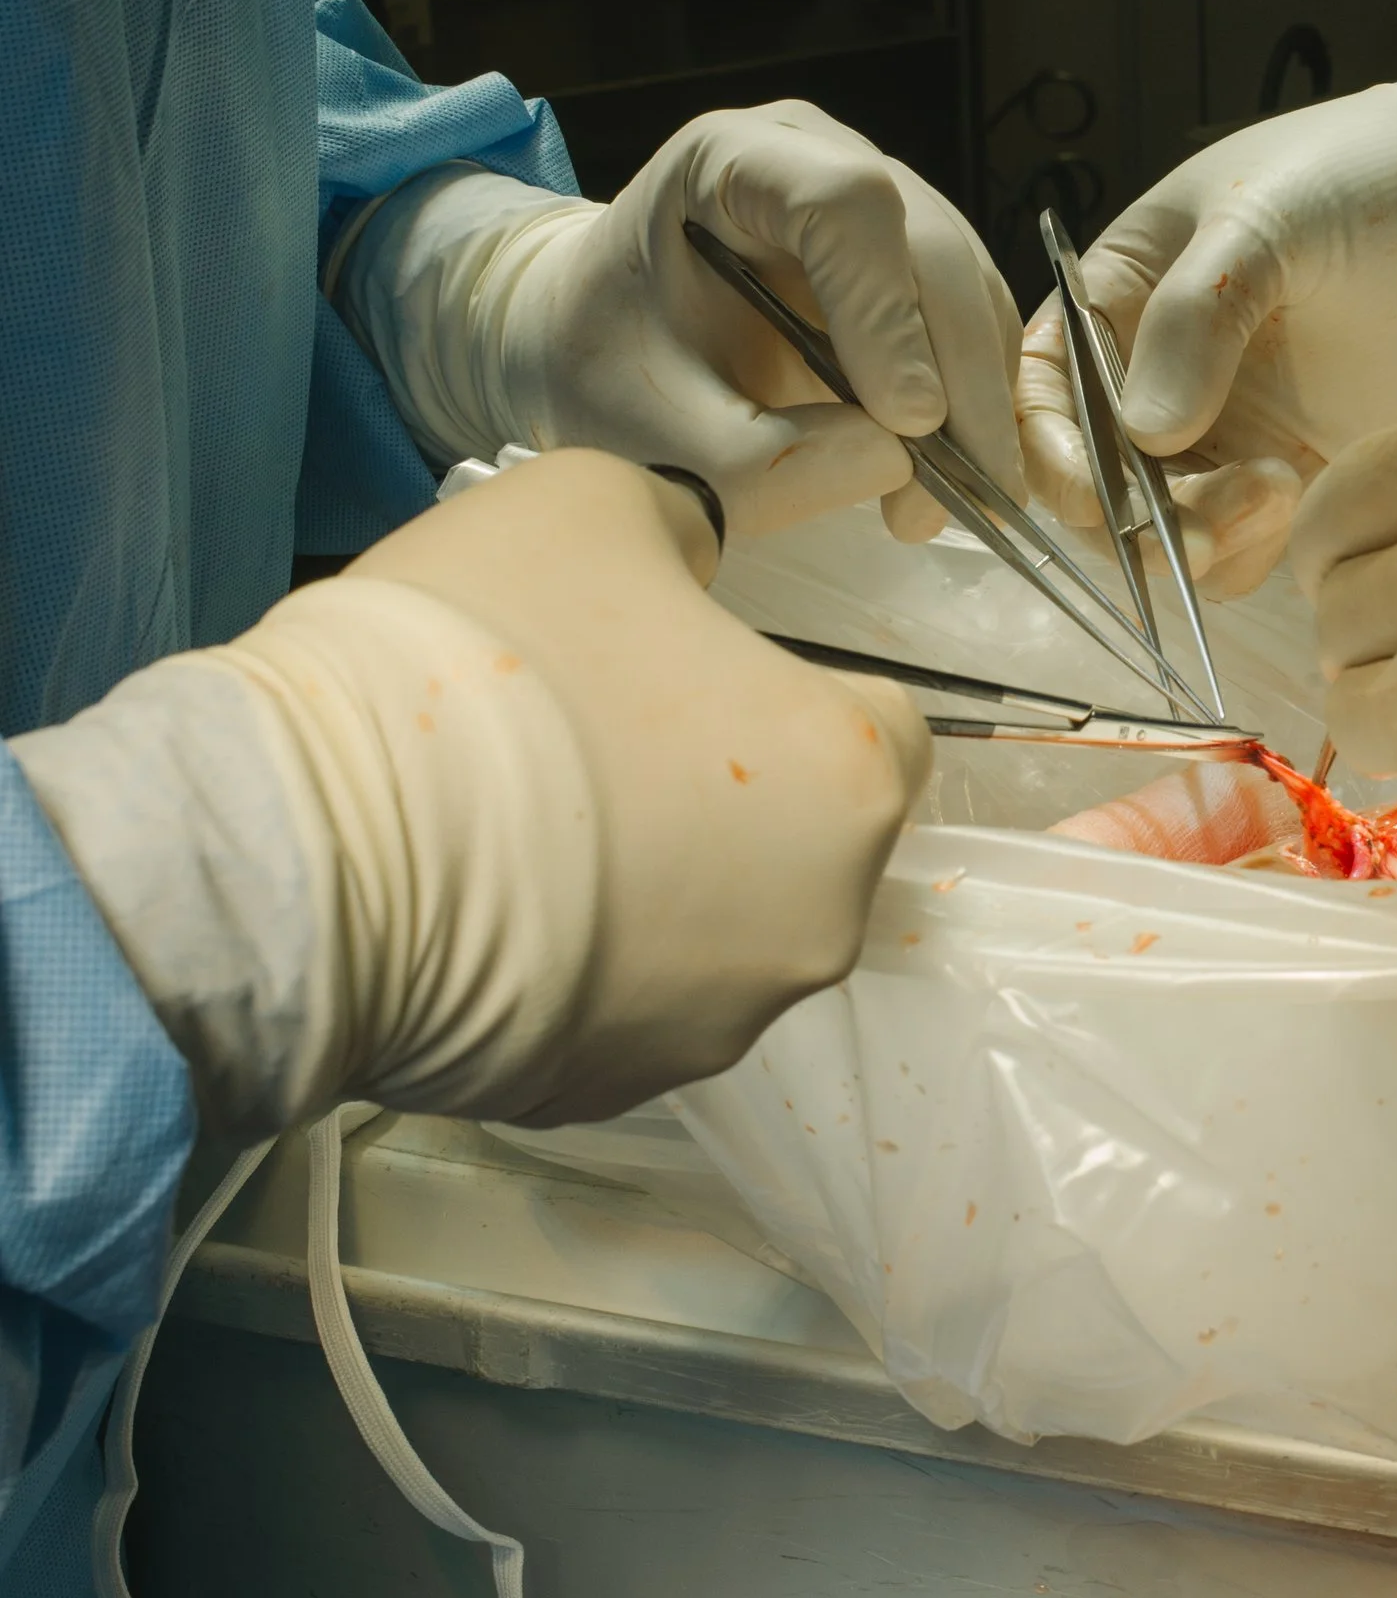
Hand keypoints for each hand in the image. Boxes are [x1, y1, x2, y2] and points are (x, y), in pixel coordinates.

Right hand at [15, 452, 929, 1130]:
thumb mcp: (591, 506)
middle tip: (593, 734)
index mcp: (847, 781)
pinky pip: (620, 1006)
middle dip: (721, 788)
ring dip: (652, 881)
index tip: (692, 670)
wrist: (314, 851)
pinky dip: (576, 962)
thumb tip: (690, 568)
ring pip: (712, 933)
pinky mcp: (605, 1091)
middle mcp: (817, 926)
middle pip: (800, 838)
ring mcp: (713, 1027)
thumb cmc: (479, 660)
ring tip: (521, 822)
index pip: (882, 723)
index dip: (789, 683)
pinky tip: (483, 905)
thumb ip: (677, 534)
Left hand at [345, 103, 1021, 538]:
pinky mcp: (906, 262)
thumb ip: (762, 459)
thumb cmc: (605, 374)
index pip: (842, 204)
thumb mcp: (654, 441)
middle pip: (930, 246)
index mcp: (729, 162)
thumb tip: (897, 461)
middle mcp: (819, 160)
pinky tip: (950, 478)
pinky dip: (976, 403)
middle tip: (969, 495)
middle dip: (961, 377)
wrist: (593, 350)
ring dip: (979, 402)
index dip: (887, 312)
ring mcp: (874, 205)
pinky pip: (971, 324)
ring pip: (968, 289)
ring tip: (937, 508)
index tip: (908, 424)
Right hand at [1017, 89, 1396, 597]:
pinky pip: (1245, 544)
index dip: (1047, 449)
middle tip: (1198, 523)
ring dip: (1198, 538)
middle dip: (1131, 519)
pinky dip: (1254, 547)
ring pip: (1168, 529)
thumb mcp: (1268, 217)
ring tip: (1275, 490)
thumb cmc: (1364, 175)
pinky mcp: (1297, 475)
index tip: (1089, 491)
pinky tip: (1301, 495)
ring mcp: (1228, 432)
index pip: (1043, 389)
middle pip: (1098, 482)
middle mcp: (1159, 376)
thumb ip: (1196, 313)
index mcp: (1122, 299)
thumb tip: (1143, 433)